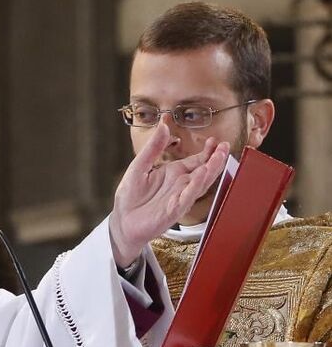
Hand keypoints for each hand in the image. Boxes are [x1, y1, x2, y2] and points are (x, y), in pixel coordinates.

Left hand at [109, 123, 228, 266]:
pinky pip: (187, 197)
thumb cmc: (130, 196)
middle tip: (224, 146)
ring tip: (219, 157)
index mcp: (174, 173)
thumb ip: (153, 147)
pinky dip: (195, 186)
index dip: (207, 151)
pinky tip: (202, 174)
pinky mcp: (174, 210)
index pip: (197, 160)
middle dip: (215, 158)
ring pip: (200, 183)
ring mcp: (179, 197)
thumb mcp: (139, 166)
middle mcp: (180, 185)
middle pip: (204, 170)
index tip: (215, 140)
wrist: (122, 221)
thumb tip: (163, 125)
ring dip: (210, 170)